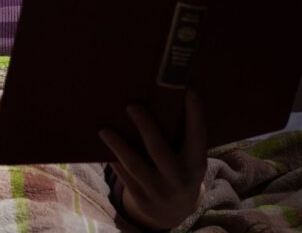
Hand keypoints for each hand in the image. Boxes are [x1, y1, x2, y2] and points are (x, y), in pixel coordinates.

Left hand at [99, 90, 206, 230]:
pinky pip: (125, 177)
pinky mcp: (143, 201)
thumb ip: (182, 137)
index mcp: (196, 164)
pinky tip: (103, 147)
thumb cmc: (180, 170)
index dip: (195, 113)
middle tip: (131, 105)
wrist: (176, 212)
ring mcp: (160, 192)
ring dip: (119, 146)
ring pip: (135, 166)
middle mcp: (179, 179)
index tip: (191, 89)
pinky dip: (114, 161)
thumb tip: (164, 97)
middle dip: (146, 127)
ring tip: (104, 130)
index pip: (198, 136)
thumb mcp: (189, 158)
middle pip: (160, 151)